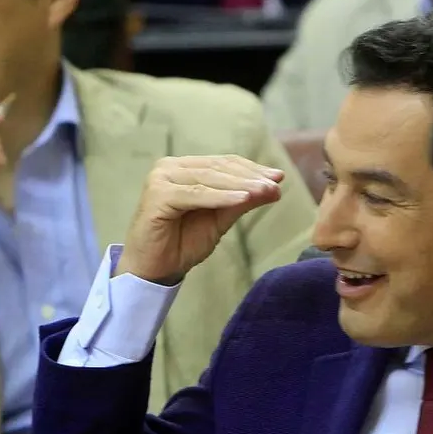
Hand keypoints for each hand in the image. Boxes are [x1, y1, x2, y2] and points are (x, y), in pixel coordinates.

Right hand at [115, 154, 284, 283]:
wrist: (154, 270)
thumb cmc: (182, 244)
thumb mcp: (219, 220)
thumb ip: (242, 201)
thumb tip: (274, 188)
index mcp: (183, 169)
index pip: (223, 163)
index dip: (252, 169)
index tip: (278, 177)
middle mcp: (169, 168)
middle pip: (217, 168)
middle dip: (250, 176)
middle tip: (275, 184)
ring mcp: (161, 179)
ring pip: (209, 179)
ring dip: (240, 185)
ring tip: (265, 190)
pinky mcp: (157, 195)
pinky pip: (196, 195)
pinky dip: (221, 197)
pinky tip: (243, 199)